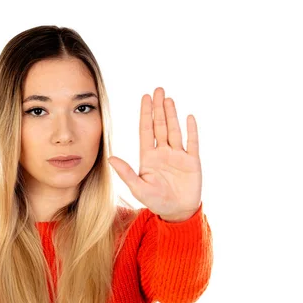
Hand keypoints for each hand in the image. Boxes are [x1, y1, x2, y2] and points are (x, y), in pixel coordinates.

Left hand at [108, 87, 201, 221]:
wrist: (176, 212)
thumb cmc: (156, 201)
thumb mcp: (138, 188)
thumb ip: (126, 173)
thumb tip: (110, 158)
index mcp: (149, 157)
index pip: (146, 130)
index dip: (146, 114)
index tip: (145, 97)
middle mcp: (163, 152)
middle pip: (160, 125)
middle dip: (159, 108)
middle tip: (158, 89)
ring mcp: (178, 156)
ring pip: (174, 130)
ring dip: (172, 115)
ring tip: (169, 99)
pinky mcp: (192, 162)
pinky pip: (192, 143)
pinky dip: (191, 130)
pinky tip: (188, 117)